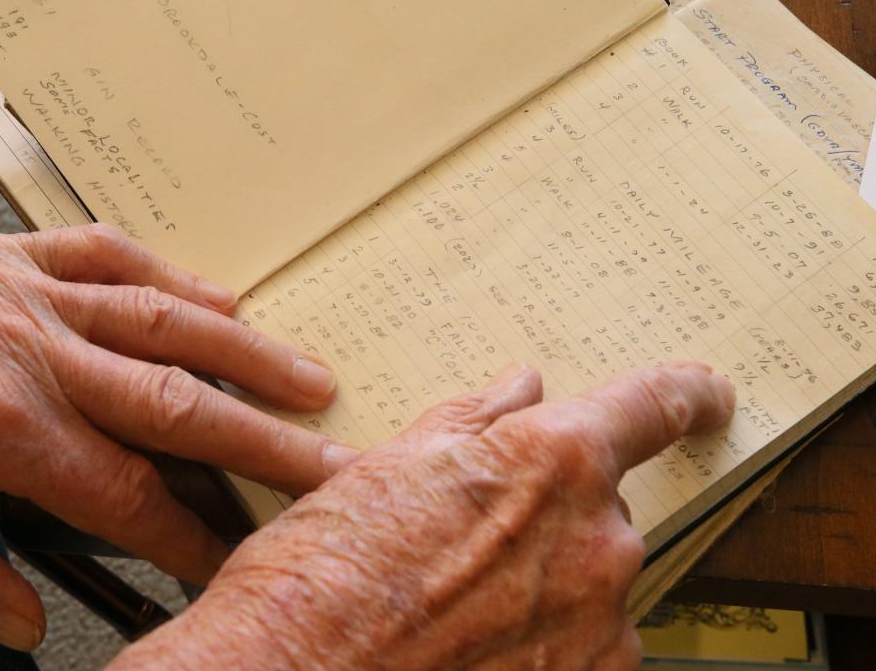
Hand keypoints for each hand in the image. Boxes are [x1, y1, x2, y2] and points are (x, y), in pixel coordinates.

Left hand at [0, 224, 356, 650]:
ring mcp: (25, 293)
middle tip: (331, 463)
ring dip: (247, 356)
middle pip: (177, 406)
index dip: (188, 536)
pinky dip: (167, 275)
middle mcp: (29, 352)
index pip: (123, 495)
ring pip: (163, 324)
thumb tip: (16, 618)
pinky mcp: (6, 254)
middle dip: (265, 444)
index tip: (235, 558)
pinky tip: (216, 295)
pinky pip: (104, 255)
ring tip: (309, 379)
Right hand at [109, 361, 733, 670]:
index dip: (685, 391)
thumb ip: (475, 420)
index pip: (650, 405)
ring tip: (461, 603)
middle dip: (554, 516)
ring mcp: (599, 628)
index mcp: (551, 462)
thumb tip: (521, 388)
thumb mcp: (391, 467)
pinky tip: (475, 644)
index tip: (705, 392)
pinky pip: (587, 645)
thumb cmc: (327, 578)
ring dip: (547, 584)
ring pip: (593, 583)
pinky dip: (546, 640)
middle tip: (478, 541)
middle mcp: (595, 543)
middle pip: (603, 510)